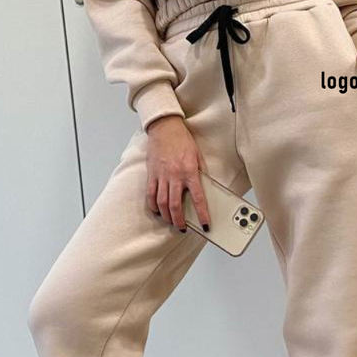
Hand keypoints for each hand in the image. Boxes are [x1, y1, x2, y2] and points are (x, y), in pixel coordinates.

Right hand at [144, 115, 211, 232]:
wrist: (165, 128)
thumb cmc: (182, 140)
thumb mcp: (197, 155)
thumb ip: (201, 172)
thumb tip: (205, 187)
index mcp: (189, 171)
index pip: (198, 197)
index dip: (202, 214)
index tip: (205, 225)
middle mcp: (175, 176)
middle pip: (175, 205)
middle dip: (180, 220)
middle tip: (183, 228)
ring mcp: (161, 176)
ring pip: (162, 203)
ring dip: (166, 216)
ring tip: (171, 222)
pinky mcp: (152, 174)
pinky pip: (150, 194)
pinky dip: (153, 205)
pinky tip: (157, 211)